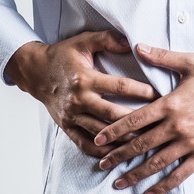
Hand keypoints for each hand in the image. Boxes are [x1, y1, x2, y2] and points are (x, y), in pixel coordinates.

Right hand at [5, 31, 158, 157]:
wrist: (35, 72)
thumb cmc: (63, 56)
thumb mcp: (83, 41)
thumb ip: (107, 40)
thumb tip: (132, 43)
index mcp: (85, 79)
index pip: (119, 87)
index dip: (140, 91)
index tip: (158, 95)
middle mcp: (78, 100)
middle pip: (112, 114)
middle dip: (136, 120)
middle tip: (157, 124)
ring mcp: (72, 116)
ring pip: (101, 132)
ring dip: (123, 139)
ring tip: (144, 142)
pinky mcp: (67, 127)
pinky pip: (85, 143)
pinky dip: (101, 150)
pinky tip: (118, 153)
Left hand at [93, 44, 193, 193]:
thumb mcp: (191, 62)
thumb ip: (162, 57)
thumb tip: (138, 46)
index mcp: (171, 104)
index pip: (135, 120)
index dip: (114, 131)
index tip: (98, 139)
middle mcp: (177, 126)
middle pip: (140, 144)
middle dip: (118, 156)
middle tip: (101, 164)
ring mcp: (190, 143)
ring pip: (156, 163)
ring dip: (135, 174)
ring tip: (118, 183)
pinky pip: (180, 174)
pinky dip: (163, 186)